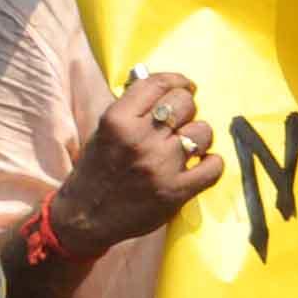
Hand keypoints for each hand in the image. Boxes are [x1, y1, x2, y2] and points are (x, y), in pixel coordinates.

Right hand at [51, 69, 227, 253]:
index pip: (158, 84)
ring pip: (202, 131)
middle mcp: (140, 139)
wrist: (84, 216)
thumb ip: (132, 109)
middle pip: (185, 103)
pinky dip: (212, 163)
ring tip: (188, 145)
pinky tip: (201, 164)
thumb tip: (165, 86)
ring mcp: (160, 166)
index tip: (187, 86)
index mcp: (118, 120)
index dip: (178, 81)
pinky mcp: (176, 192)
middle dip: (187, 109)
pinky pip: (213, 167)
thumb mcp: (105, 131)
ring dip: (199, 136)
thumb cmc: (96, 170)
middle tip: (182, 120)